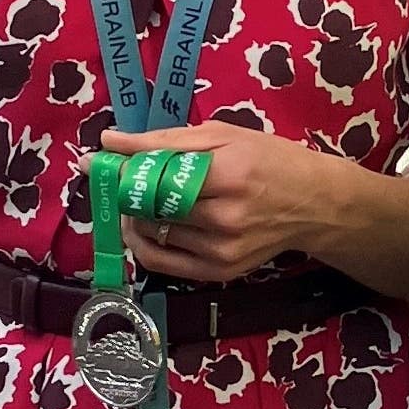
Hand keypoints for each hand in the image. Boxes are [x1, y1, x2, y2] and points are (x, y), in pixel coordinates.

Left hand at [101, 123, 349, 284]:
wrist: (313, 204)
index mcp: (227, 175)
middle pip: (150, 208)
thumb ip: (165, 140)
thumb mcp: (224, 135)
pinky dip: (145, 244)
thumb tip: (110, 140)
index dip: (121, 169)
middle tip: (116, 178)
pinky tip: (148, 225)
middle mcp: (224, 218)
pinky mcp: (218, 273)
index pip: (156, 176)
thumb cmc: (269, 159)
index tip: (94, 161)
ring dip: (133, 217)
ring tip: (138, 200)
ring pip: (152, 236)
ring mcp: (221, 251)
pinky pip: (163, 263)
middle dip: (125, 191)